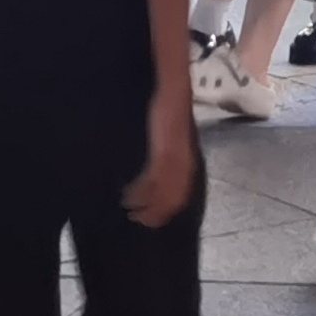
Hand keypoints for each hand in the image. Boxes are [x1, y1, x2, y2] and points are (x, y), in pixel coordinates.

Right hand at [122, 111, 195, 226]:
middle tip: (137, 220)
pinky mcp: (164, 153)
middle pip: (171, 200)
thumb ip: (169, 158)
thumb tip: (158, 175)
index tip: (153, 221)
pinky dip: (140, 191)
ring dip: (144, 205)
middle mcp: (184, 166)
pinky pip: (152, 180)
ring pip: (160, 194)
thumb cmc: (171, 114)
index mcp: (187, 165)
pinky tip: (128, 194)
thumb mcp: (173, 141)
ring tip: (129, 210)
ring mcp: (175, 161)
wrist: (173, 94)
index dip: (166, 212)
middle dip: (155, 214)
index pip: (180, 197)